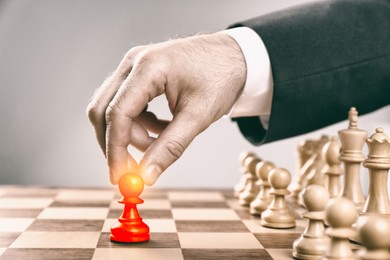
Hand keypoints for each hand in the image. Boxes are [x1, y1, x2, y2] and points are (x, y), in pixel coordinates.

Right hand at [86, 32, 245, 185]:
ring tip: (161, 140)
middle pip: (103, 110)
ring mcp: (134, 66)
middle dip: (115, 143)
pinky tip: (161, 127)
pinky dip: (138, 123)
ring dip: (131, 133)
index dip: (115, 149)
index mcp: (148, 68)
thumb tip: (147, 176)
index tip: (120, 177)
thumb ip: (170, 147)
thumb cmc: (221, 78)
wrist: (235, 56)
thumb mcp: (198, 116)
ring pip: (113, 108)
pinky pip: (126, 104)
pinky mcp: (139, 73)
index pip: (117, 113)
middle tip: (132, 170)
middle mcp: (134, 63)